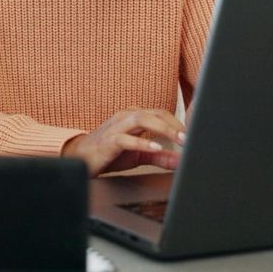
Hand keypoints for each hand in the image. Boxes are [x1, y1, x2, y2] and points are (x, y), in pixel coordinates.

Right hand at [61, 108, 184, 176]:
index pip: (160, 113)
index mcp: (133, 117)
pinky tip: (155, 147)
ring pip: (142, 119)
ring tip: (179, 139)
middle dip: (174, 124)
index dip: (177, 123)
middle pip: (154, 113)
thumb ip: (158, 156)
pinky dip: (142, 142)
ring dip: (163, 128)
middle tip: (190, 137)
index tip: (192, 135)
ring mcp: (116, 127)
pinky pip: (126, 138)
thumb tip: (179, 161)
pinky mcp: (108, 141)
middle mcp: (125, 117)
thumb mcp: (138, 155)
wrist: (80, 158)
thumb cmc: (108, 153)